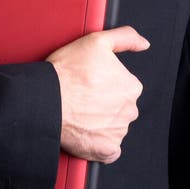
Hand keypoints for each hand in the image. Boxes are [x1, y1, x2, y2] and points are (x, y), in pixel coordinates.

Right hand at [46, 26, 148, 163]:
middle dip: (105, 103)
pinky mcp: (106, 150)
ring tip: (80, 112)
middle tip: (83, 96)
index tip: (92, 81)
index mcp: (131, 87)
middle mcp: (129, 110)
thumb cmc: (67, 73)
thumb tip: (143, 43)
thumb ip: (125, 38)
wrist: (47, 100)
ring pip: (114, 126)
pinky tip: (85, 130)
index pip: (125, 85)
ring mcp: (118, 132)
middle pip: (120, 106)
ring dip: (101, 122)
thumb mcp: (97, 41)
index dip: (107, 82)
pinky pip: (109, 149)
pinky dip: (99, 143)